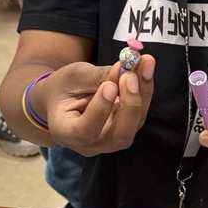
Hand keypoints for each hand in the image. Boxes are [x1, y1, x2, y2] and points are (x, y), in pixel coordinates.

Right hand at [37, 55, 154, 154]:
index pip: (84, 133)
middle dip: (130, 105)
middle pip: (118, 137)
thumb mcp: (73, 77)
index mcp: (66, 133)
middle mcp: (91, 145)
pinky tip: (145, 67)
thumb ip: (98, 76)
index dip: (100, 112)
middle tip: (132, 75)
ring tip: (144, 63)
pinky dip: (144, 90)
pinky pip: (139, 114)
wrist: (63, 97)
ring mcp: (110, 141)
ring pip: (134, 124)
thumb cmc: (62, 88)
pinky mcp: (125, 129)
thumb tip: (125, 68)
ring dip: (143, 92)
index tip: (109, 85)